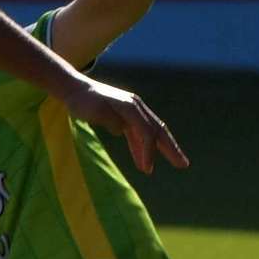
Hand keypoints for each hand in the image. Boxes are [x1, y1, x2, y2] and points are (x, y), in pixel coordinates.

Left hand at [65, 76, 187, 173]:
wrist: (75, 89)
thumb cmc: (82, 101)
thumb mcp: (94, 111)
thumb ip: (110, 120)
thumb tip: (122, 130)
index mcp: (130, 106)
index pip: (146, 132)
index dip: (149, 151)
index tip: (146, 169)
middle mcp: (136, 108)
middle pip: (158, 130)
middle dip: (171, 148)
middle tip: (184, 165)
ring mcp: (132, 113)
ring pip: (151, 133)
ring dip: (161, 150)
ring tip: (175, 163)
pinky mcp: (125, 118)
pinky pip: (138, 136)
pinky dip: (142, 149)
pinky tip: (144, 163)